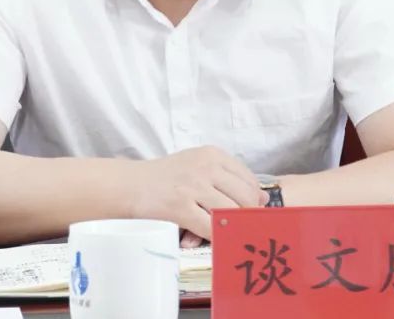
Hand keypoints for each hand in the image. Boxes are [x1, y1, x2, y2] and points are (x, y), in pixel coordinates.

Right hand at [125, 146, 267, 242]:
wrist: (130, 184)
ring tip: (229, 233)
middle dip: (248, 215)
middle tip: (242, 226)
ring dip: (232, 226)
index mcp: (212, 155)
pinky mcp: (179, 207)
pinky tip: (215, 238)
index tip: (251, 212)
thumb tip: (263, 198)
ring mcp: (192, 186)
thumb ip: (228, 177)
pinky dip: (217, 236)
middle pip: (245, 196)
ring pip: (230, 212)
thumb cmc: (167, 177)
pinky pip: (209, 227)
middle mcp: (205, 168)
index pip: (248, 179)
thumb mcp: (198, 165)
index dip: (254, 200)